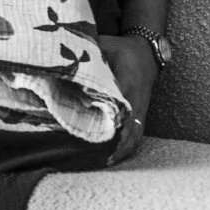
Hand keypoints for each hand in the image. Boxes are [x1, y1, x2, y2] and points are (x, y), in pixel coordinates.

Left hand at [98, 32, 156, 161]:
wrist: (147, 53)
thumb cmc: (121, 49)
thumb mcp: (105, 45)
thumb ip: (87, 52)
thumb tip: (62, 57)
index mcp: (128, 84)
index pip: (119, 108)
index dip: (109, 124)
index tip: (95, 137)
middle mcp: (136, 101)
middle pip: (128, 129)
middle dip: (114, 146)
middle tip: (95, 159)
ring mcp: (140, 111)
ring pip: (134, 136)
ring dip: (121, 151)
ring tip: (103, 163)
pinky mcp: (141, 115)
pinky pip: (137, 136)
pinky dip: (127, 149)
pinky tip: (113, 158)